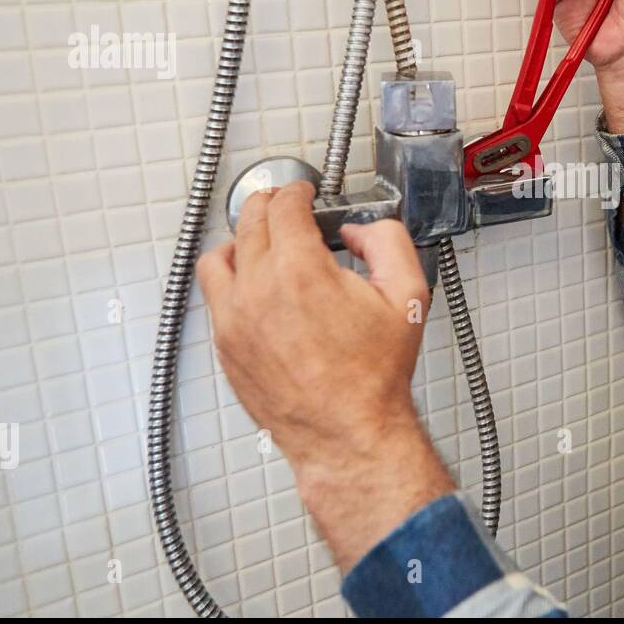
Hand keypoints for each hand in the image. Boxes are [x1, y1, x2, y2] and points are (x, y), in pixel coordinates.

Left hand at [196, 180, 454, 570]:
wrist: (348, 432)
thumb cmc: (374, 376)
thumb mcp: (408, 296)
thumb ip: (388, 243)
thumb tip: (360, 232)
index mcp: (301, 271)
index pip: (284, 205)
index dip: (297, 191)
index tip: (305, 194)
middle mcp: (258, 290)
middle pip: (249, 222)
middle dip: (269, 206)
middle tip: (284, 207)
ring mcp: (234, 319)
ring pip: (219, 257)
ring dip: (240, 241)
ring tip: (261, 244)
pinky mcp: (225, 345)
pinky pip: (215, 297)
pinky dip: (231, 280)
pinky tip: (254, 286)